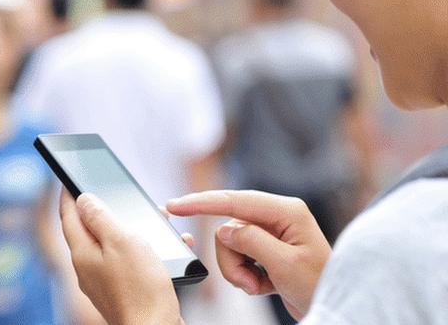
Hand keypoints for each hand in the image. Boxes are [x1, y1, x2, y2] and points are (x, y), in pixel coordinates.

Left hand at [59, 190, 183, 324]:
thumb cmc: (140, 287)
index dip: (67, 195)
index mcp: (83, 253)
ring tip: (153, 219)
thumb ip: (100, 217)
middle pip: (89, 230)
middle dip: (104, 209)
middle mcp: (89, 267)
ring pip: (113, 244)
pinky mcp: (122, 290)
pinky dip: (142, 248)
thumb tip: (82, 200)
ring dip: (130, 228)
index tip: (66, 180)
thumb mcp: (120, 241)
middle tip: (112, 194)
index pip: (68, 217)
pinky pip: (128, 260)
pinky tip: (164, 247)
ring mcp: (104, 280)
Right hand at [167, 190, 331, 319]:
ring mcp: (270, 232)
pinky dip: (244, 274)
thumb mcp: (285, 264)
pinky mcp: (264, 247)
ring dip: (237, 270)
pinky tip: (264, 283)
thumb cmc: (317, 284)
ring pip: (230, 244)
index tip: (176, 205)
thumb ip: (251, 241)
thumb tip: (223, 230)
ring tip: (258, 285)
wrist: (331, 307)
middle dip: (231, 258)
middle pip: (229, 227)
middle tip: (249, 282)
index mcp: (286, 211)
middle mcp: (277, 216)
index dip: (202, 202)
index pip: (236, 201)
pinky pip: (237, 255)